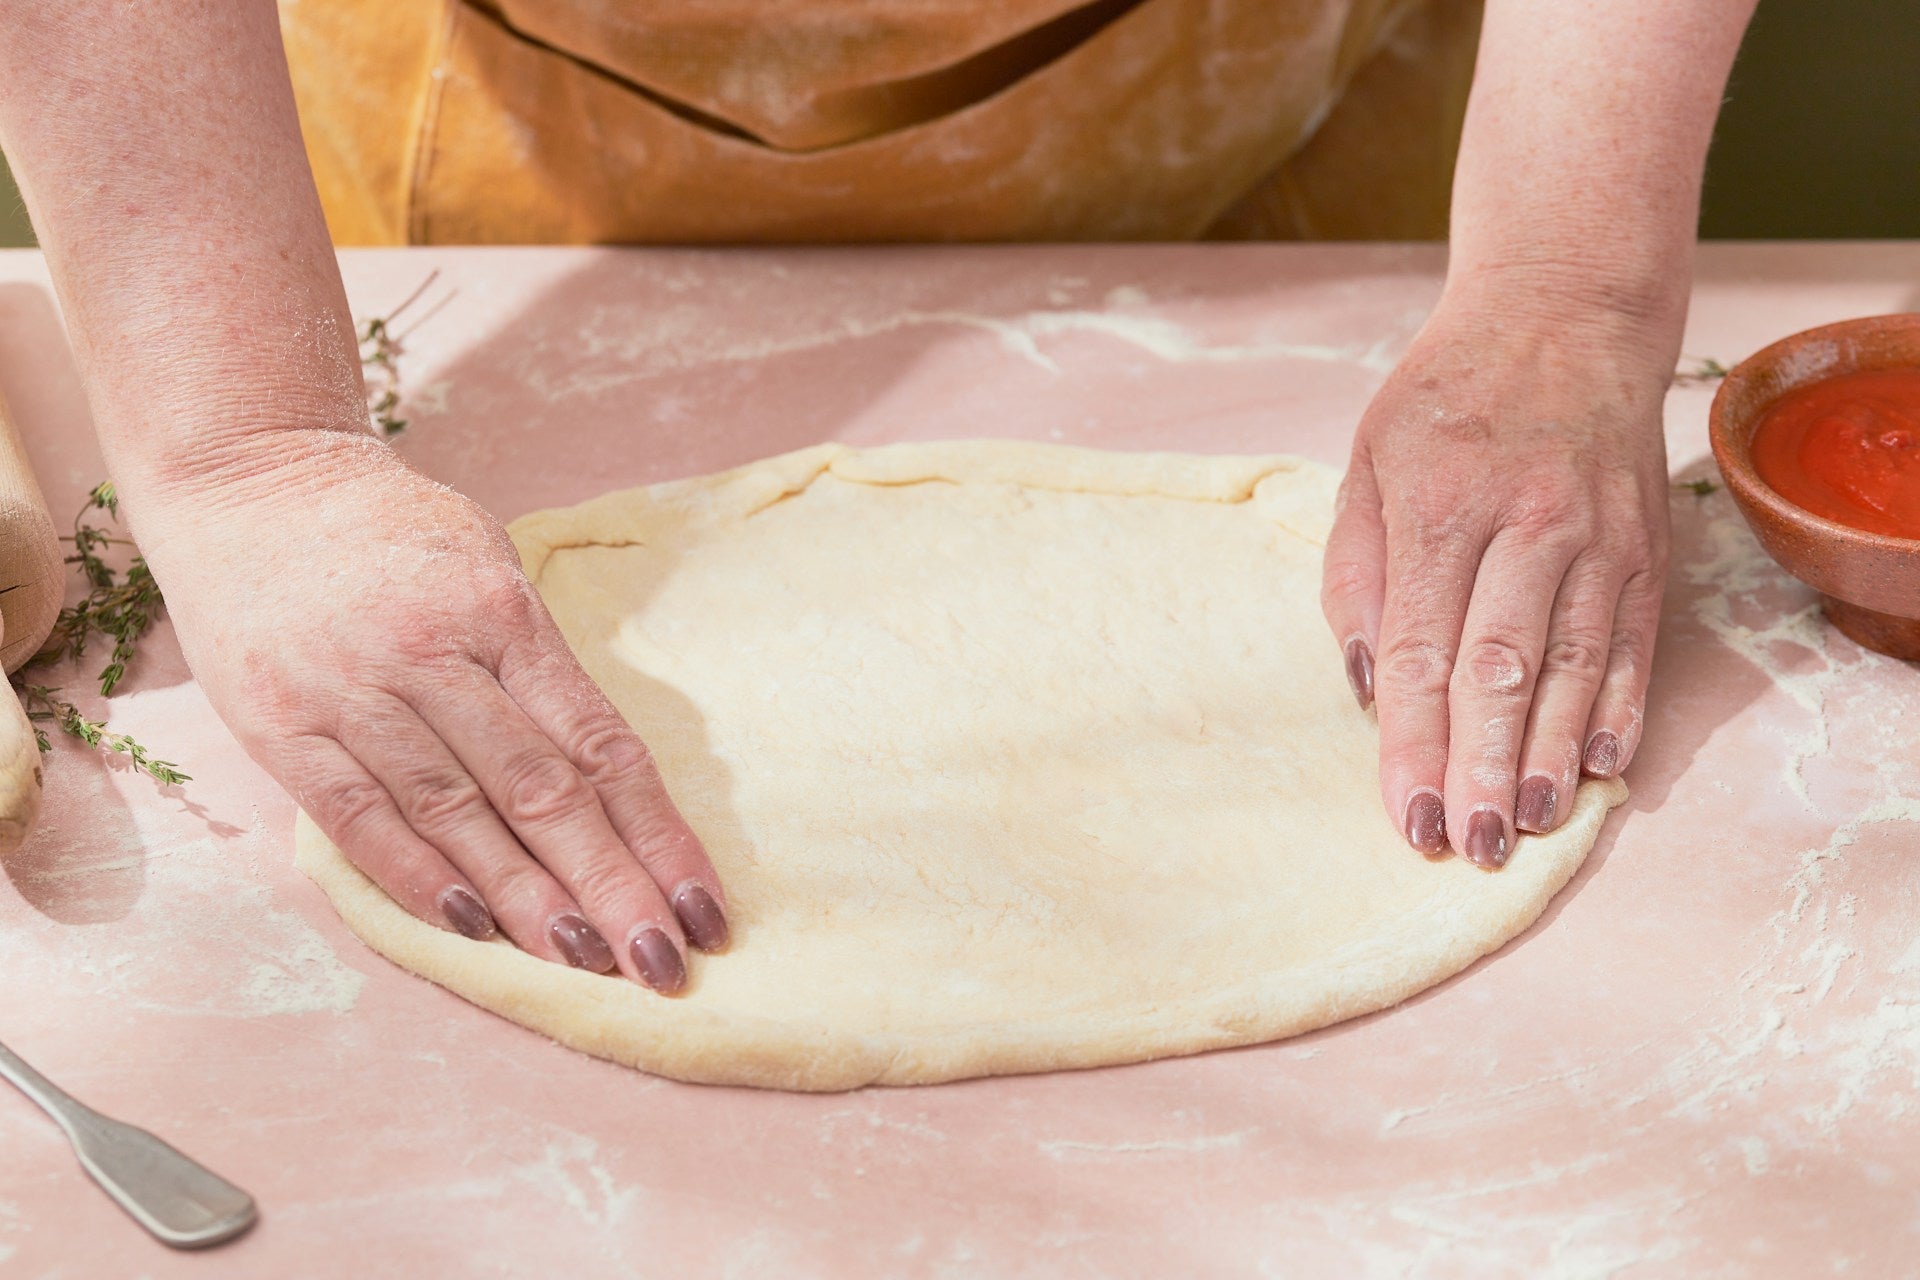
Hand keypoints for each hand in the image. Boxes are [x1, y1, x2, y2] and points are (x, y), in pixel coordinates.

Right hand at [132, 432, 727, 990]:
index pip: (600, 744)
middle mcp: (434, 653)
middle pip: (542, 789)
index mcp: (504, 613)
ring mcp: (353, 690)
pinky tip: (471, 927)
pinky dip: (416, 874)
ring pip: (456, 810)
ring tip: (584, 961)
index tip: (702, 909)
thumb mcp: (487, 569)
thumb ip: (540, 668)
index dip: (659, 834)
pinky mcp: (281, 725)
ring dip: (526, 896)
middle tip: (660, 965)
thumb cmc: (395, 537)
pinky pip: (358, 815)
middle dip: (610, 886)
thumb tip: (611, 784)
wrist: (251, 480)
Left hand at [1320, 288, 1671, 866]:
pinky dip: (1619, 709)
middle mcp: (1525, 522)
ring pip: (1572, 665)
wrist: (1564, 316)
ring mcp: (1595, 535)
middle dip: (1480, 766)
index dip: (1413, 741)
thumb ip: (1356, 574)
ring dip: (1549, 755)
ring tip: (1529, 824)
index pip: (1421, 649)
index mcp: (1438, 505)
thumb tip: (1369, 683)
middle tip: (1470, 845)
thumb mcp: (1366, 462)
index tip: (1406, 815)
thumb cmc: (1443, 399)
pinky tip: (1602, 767)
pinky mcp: (1644, 545)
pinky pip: (1632, 641)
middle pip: (1499, 668)